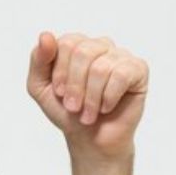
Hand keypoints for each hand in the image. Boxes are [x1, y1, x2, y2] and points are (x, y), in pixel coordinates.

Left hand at [27, 31, 148, 163]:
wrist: (90, 139)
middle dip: (75, 86)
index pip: (67, 43)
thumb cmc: (67, 111)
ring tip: (88, 114)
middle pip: (83, 52)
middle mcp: (100, 45)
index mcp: (77, 44)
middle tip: (73, 107)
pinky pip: (121, 75)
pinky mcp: (138, 70)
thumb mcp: (39, 87)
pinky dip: (109, 97)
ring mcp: (120, 56)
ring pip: (101, 67)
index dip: (61, 72)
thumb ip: (38, 59)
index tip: (59, 93)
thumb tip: (45, 35)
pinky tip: (106, 107)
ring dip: (91, 98)